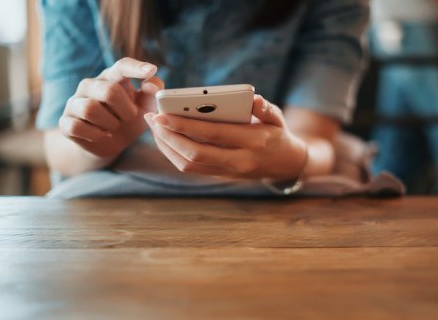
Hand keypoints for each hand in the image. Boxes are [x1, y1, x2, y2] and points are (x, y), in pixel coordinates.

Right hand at [59, 57, 164, 158]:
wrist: (110, 143)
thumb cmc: (129, 119)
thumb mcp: (145, 107)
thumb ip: (153, 93)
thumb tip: (151, 83)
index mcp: (112, 77)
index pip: (122, 66)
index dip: (136, 68)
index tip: (151, 70)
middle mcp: (90, 85)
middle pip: (108, 90)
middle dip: (126, 109)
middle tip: (130, 117)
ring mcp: (75, 102)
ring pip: (90, 109)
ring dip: (111, 123)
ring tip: (116, 126)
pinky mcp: (65, 122)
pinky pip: (77, 127)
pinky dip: (96, 135)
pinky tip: (105, 135)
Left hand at [144, 95, 307, 179]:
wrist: (285, 165)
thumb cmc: (278, 134)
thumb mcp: (277, 117)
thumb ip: (265, 108)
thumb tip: (254, 99)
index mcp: (253, 142)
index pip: (212, 134)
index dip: (184, 126)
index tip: (163, 114)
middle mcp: (239, 161)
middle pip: (195, 153)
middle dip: (169, 137)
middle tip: (151, 119)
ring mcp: (229, 172)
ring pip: (189, 164)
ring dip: (167, 146)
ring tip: (154, 128)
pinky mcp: (221, 176)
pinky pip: (192, 168)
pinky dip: (174, 154)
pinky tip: (165, 139)